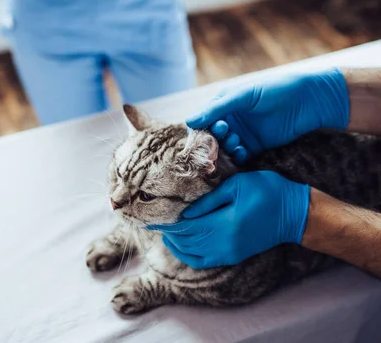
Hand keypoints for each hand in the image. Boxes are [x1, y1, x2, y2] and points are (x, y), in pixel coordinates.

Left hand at [148, 171, 309, 268]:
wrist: (293, 213)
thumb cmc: (266, 191)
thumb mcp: (237, 185)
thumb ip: (210, 200)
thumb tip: (187, 211)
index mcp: (225, 223)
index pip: (187, 227)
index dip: (168, 223)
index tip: (152, 218)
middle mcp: (225, 243)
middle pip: (188, 241)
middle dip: (169, 233)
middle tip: (154, 223)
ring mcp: (230, 252)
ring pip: (195, 253)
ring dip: (178, 245)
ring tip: (166, 232)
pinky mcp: (235, 255)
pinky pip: (207, 260)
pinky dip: (191, 256)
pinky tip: (183, 246)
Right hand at [187, 69, 348, 162]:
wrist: (308, 100)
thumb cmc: (275, 90)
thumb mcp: (244, 96)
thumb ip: (217, 109)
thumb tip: (189, 121)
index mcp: (225, 103)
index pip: (204, 119)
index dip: (201, 129)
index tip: (204, 135)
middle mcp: (231, 119)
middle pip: (212, 136)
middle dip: (213, 140)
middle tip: (222, 139)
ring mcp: (243, 133)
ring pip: (224, 147)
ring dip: (225, 148)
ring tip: (236, 141)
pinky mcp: (256, 146)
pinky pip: (240, 156)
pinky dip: (238, 156)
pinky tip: (242, 151)